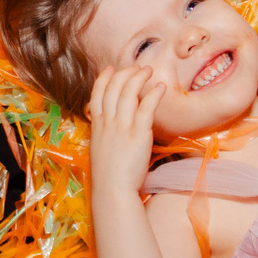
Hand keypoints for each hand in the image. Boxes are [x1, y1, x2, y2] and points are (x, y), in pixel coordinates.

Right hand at [87, 66, 164, 196]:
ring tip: (148, 70)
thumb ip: (105, 135)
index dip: (104, 79)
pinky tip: (160, 87)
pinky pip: (146, 108)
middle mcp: (108, 123)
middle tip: (136, 67)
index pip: (97, 94)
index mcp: (97, 126)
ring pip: (128, 93)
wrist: (112, 190)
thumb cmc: (108, 176)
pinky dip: (153, 94)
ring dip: (138, 78)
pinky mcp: (138, 134)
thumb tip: (113, 127)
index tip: (110, 69)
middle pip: (113, 88)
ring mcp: (122, 127)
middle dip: (125, 73)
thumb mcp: (100, 150)